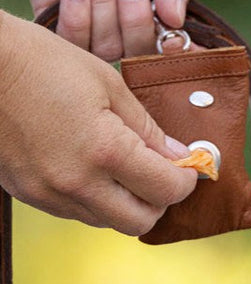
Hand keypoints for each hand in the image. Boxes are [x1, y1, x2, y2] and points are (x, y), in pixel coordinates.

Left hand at [0, 0, 192, 57]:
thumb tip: (177, 20)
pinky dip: (76, 17)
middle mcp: (129, 26)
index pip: (174, 49)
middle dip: (137, 22)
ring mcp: (93, 26)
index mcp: (162, 11)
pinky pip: (71, 42)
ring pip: (107, 48)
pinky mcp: (57, 20)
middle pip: (140, 55)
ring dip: (104, 9)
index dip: (176, 51)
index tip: (174, 37)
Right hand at [0, 11, 197, 233]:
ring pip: (107, 221)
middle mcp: (77, 182)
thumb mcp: (109, 85)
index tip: (189, 166)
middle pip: (140, 221)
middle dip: (160, 200)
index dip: (186, 180)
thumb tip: (181, 157)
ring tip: (126, 170)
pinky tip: (94, 170)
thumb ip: (148, 129)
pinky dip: (95, 200)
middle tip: (162, 174)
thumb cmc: (43, 62)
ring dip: (126, 203)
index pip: (167, 190)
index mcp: (104, 150)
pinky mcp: (27, 194)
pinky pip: (76, 212)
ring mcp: (48, 193)